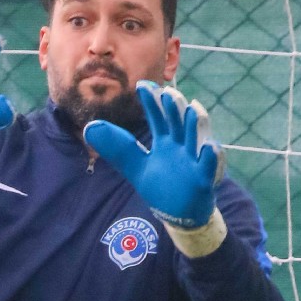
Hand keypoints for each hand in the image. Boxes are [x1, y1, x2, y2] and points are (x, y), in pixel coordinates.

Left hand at [84, 83, 224, 229]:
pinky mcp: (204, 179)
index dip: (151, 102)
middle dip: (174, 109)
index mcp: (165, 142)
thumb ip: (117, 147)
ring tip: (192, 108)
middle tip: (167, 92)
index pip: (158, 118)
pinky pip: (209, 166)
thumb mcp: (136, 166)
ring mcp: (194, 161)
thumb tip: (90, 127)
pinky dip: (211, 156)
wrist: (182, 215)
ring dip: (196, 124)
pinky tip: (209, 147)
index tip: (142, 85)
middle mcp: (181, 147)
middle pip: (178, 123)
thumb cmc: (162, 187)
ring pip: (197, 138)